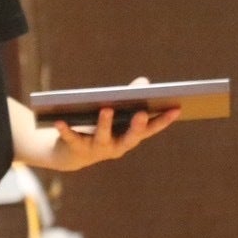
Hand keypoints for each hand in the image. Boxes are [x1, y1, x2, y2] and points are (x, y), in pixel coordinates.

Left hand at [52, 76, 179, 169]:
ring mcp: (97, 149)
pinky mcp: (76, 148)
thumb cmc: (99, 128)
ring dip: (105, 124)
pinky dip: (66, 130)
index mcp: (129, 137)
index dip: (164, 120)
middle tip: (141, 113)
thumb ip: (130, 99)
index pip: (150, 129)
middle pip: (129, 137)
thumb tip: (144, 82)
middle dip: (136, 125)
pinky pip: (71, 138)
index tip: (177, 108)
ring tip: (106, 109)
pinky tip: (60, 121)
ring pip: (103, 137)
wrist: (70, 154)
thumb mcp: (116, 115)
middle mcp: (117, 146)